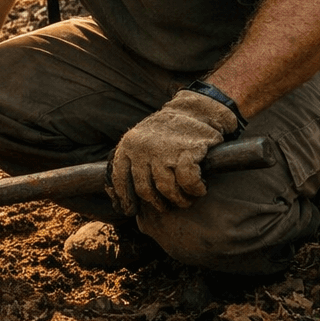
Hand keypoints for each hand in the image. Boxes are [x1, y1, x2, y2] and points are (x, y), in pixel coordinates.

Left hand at [106, 89, 238, 213]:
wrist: (196, 110)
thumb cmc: (169, 131)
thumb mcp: (142, 140)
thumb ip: (133, 162)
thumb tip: (120, 196)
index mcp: (128, 145)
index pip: (120, 180)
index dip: (125, 199)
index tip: (132, 211)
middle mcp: (142, 149)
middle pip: (145, 190)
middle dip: (158, 203)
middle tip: (169, 205)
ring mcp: (164, 151)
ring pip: (167, 189)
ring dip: (179, 200)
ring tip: (186, 200)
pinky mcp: (186, 152)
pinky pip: (188, 182)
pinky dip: (195, 190)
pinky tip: (200, 189)